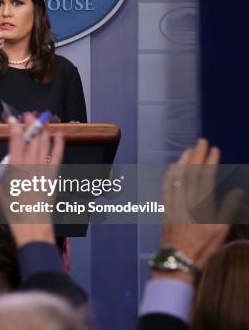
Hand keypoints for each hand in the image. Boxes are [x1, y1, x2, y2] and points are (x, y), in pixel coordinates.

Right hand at [0, 113, 64, 246]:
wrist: (32, 223)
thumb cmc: (12, 209)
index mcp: (15, 167)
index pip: (15, 141)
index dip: (14, 127)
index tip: (12, 118)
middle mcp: (30, 164)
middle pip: (32, 139)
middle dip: (31, 125)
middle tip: (30, 114)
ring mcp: (43, 169)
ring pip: (44, 144)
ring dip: (44, 130)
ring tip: (43, 119)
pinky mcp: (52, 176)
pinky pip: (57, 156)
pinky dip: (59, 144)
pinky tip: (59, 134)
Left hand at [160, 139, 242, 270]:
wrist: (179, 258)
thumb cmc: (203, 245)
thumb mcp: (221, 229)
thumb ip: (228, 208)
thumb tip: (236, 190)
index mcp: (202, 204)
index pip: (206, 177)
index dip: (210, 162)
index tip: (214, 149)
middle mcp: (186, 200)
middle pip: (191, 173)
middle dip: (197, 156)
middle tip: (201, 142)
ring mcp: (173, 203)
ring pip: (177, 177)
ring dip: (183, 162)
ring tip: (188, 150)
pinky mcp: (165, 207)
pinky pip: (166, 187)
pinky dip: (169, 175)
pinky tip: (172, 167)